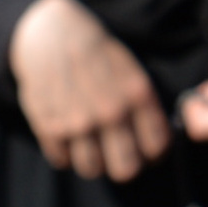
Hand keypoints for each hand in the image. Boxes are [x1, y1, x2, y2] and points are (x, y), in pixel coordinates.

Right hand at [9, 0, 171, 180]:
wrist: (55, 36)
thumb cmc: (101, 56)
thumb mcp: (133, 72)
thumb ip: (145, 107)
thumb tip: (158, 142)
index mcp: (137, 95)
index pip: (157, 146)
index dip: (155, 155)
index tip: (150, 152)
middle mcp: (110, 112)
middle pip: (125, 171)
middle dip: (126, 167)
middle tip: (122, 155)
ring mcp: (78, 122)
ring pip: (92, 170)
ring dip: (94, 161)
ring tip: (93, 144)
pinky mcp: (49, 127)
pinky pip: (61, 160)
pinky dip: (66, 153)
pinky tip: (70, 134)